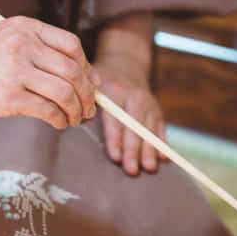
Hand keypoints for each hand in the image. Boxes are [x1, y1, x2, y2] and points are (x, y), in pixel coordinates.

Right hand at [0, 16, 99, 127]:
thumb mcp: (7, 39)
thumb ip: (42, 51)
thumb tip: (88, 78)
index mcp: (25, 27)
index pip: (71, 46)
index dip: (86, 67)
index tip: (88, 84)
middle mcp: (23, 44)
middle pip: (73, 71)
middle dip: (87, 94)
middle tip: (89, 109)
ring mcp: (15, 70)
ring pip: (65, 92)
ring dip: (76, 110)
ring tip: (74, 119)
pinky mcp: (8, 97)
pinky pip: (48, 110)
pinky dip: (60, 120)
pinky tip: (58, 123)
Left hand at [94, 12, 165, 175]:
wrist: (126, 65)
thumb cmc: (101, 81)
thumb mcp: (91, 83)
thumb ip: (83, 99)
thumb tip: (73, 119)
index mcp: (114, 90)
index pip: (115, 118)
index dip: (115, 138)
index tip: (115, 157)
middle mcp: (134, 96)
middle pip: (134, 126)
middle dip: (133, 150)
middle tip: (131, 170)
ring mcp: (148, 102)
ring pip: (149, 129)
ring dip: (150, 150)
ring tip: (148, 168)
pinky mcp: (157, 109)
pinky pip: (161, 127)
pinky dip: (162, 143)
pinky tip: (163, 159)